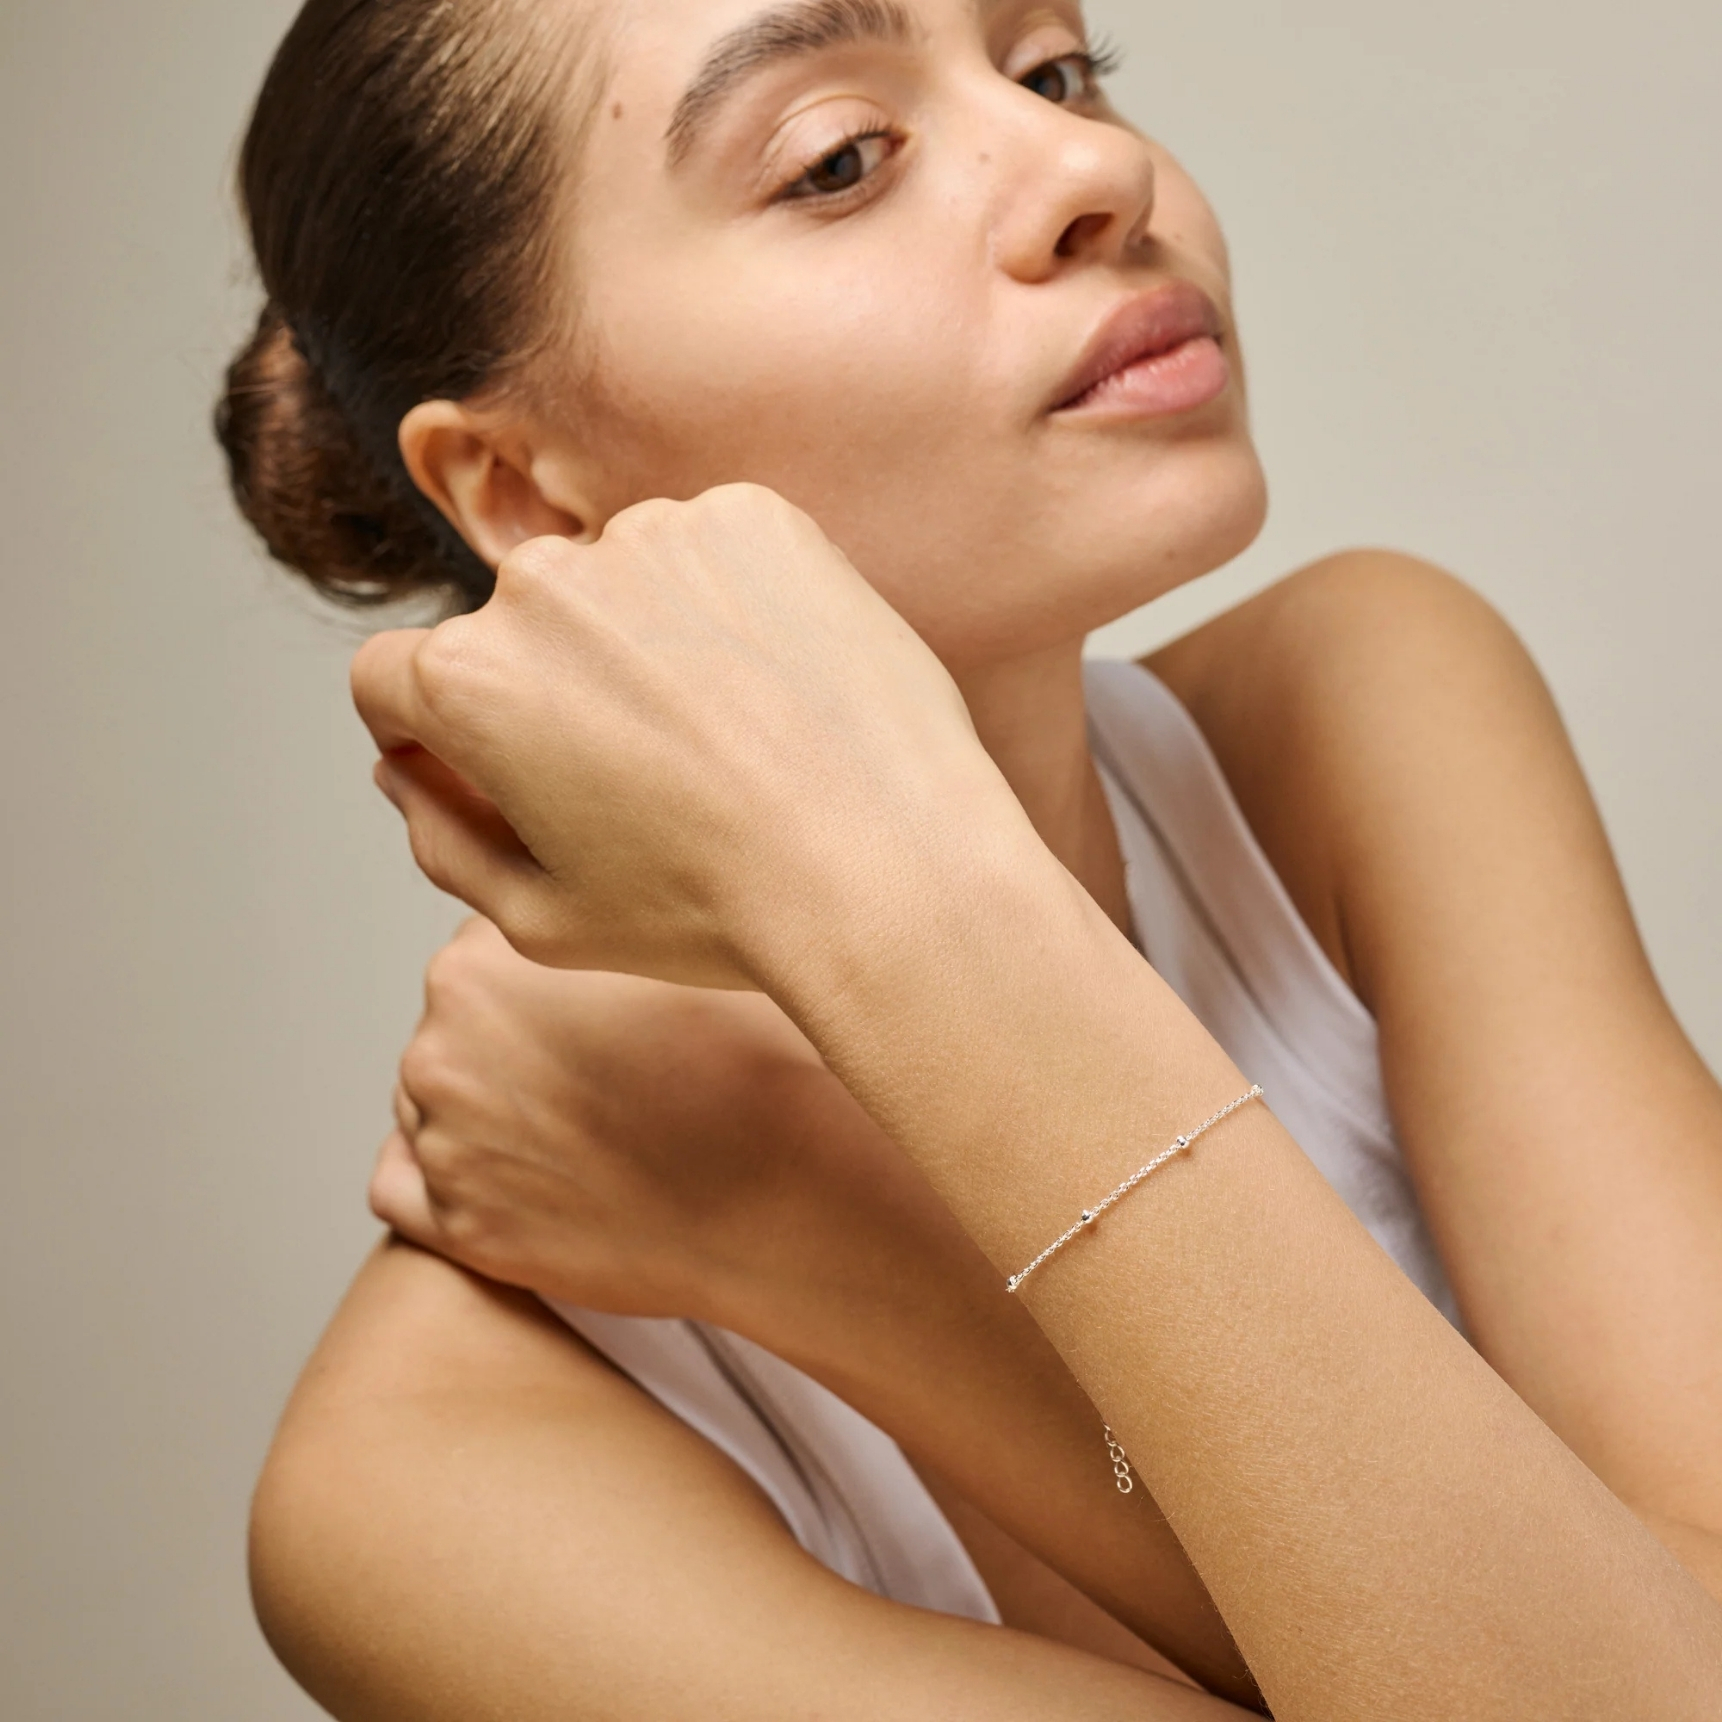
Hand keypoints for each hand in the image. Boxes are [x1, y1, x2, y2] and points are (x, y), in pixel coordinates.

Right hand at [350, 484, 1002, 988]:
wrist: (888, 867)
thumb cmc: (715, 912)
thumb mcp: (542, 921)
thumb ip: (442, 838)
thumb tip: (406, 770)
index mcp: (469, 681)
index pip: (394, 680)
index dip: (434, 735)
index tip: (499, 772)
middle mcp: (544, 585)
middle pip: (515, 627)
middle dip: (555, 688)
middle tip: (651, 773)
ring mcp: (652, 535)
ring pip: (620, 583)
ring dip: (650, 639)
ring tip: (734, 735)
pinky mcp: (752, 516)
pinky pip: (713, 551)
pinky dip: (734, 604)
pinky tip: (781, 687)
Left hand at [368, 916, 947, 1326]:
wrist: (795, 1196)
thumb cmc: (758, 1067)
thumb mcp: (677, 943)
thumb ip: (595, 920)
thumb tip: (584, 909)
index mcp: (481, 961)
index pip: (482, 950)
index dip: (548, 976)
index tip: (597, 1004)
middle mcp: (443, 1048)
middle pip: (455, 1026)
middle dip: (513, 1041)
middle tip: (604, 1068)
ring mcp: (446, 1144)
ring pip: (432, 1101)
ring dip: (486, 1106)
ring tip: (585, 1123)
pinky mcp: (459, 1228)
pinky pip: (400, 1183)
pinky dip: (444, 1174)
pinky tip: (520, 1171)